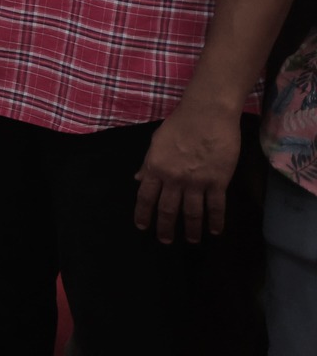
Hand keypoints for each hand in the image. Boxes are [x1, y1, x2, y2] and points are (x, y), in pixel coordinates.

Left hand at [135, 103, 240, 242]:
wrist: (207, 114)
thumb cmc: (179, 124)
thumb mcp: (156, 142)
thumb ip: (148, 163)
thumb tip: (137, 180)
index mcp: (155, 167)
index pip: (145, 197)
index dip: (143, 214)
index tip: (143, 227)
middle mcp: (174, 178)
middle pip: (168, 210)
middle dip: (166, 228)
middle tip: (165, 241)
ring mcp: (197, 182)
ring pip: (192, 213)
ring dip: (192, 229)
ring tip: (192, 240)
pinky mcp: (218, 181)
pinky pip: (216, 206)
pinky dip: (215, 221)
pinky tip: (214, 231)